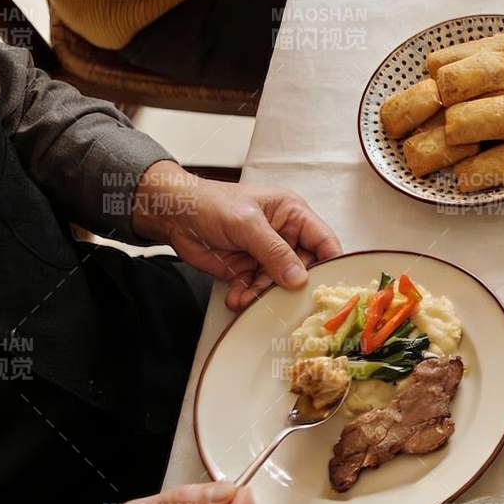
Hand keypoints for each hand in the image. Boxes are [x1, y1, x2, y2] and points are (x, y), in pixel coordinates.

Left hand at [132, 161, 341, 309]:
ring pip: (279, 283)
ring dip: (264, 295)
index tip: (328, 286)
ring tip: (246, 299)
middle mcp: (285, 235)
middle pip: (303, 268)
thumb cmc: (211, 204)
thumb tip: (299, 278)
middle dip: (290, 285)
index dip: (331, 263)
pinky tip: (236, 297)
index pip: (324, 241)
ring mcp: (266, 254)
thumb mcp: (247, 224)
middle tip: (280, 299)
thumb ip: (274, 251)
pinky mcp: (247, 269)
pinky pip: (256, 289)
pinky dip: (247, 297)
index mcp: (293, 215)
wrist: (172, 215)